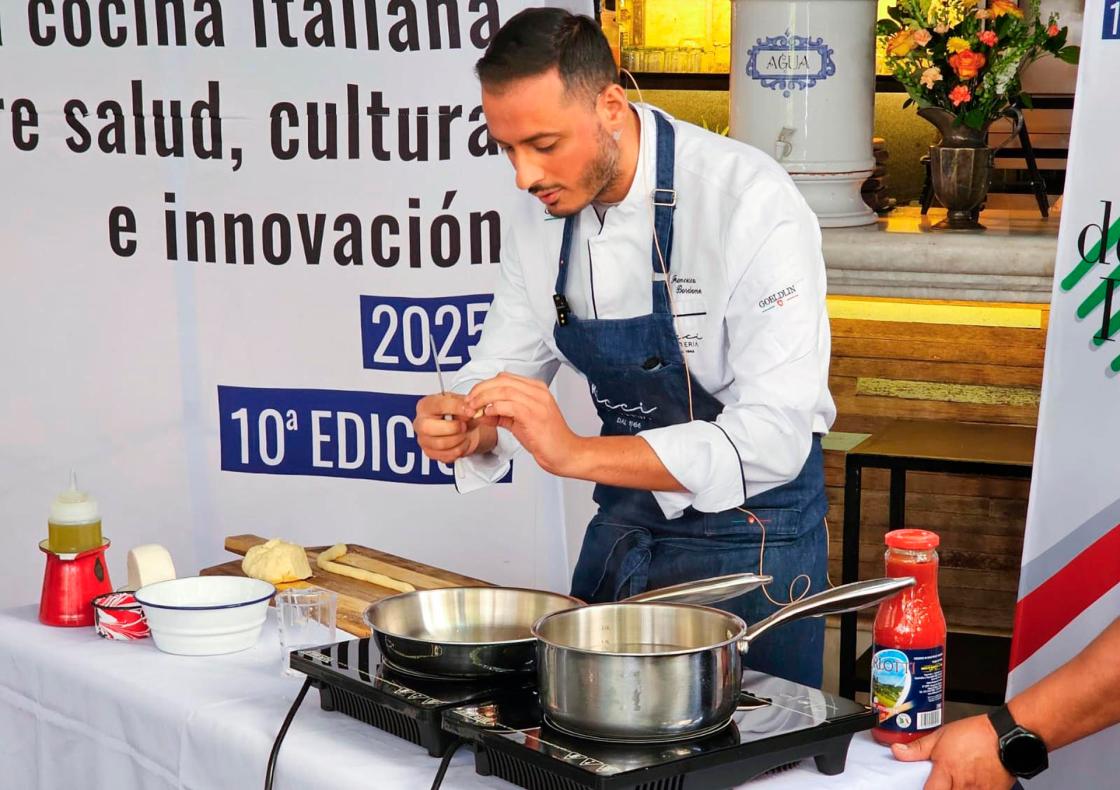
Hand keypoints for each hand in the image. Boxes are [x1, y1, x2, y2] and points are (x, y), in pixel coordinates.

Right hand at [413, 393, 489, 463]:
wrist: (459, 427)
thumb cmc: (456, 413)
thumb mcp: (462, 403)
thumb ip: (466, 406)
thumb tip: (471, 412)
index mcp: (426, 405)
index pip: (438, 405)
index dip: (457, 408)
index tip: (471, 412)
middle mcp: (420, 423)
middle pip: (430, 428)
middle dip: (453, 428)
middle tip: (464, 426)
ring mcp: (423, 440)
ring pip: (441, 443)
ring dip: (459, 439)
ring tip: (465, 434)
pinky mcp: (430, 453)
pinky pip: (446, 456)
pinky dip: (459, 450)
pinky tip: (462, 442)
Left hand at [464, 372, 579, 475]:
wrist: (565, 453)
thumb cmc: (546, 439)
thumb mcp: (519, 422)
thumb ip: (501, 414)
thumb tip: (481, 411)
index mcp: (536, 389)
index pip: (504, 378)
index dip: (484, 385)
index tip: (472, 397)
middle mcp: (537, 392)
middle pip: (501, 380)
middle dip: (480, 390)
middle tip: (468, 402)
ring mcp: (537, 402)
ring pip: (503, 390)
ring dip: (483, 399)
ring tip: (473, 409)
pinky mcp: (534, 415)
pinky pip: (509, 405)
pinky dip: (494, 408)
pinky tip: (488, 415)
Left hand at [892, 715, 1014, 789]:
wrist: (1006, 735)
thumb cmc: (975, 734)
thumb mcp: (940, 736)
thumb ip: (918, 748)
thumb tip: (897, 751)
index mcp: (946, 770)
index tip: (924, 786)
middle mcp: (962, 785)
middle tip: (940, 783)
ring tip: (954, 782)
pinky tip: (969, 785)